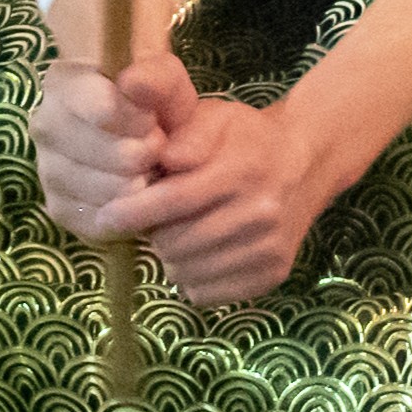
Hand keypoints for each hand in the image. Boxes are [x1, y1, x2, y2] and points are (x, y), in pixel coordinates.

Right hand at [32, 47, 193, 243]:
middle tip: (155, 147)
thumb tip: (131, 84)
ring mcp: (47, 169)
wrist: (145, 136)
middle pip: (103, 153)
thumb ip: (156, 76)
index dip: (140, 120)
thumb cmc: (152, 101)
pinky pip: (98, 221)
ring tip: (147, 169)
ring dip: (137, 184)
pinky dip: (125, 213)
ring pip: (103, 190)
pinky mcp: (57, 207)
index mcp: (63, 82)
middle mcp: (44, 124)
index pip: (104, 109)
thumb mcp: (166, 79)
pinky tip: (132, 192)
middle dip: (142, 154)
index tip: (153, 120)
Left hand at [133, 90, 336, 305]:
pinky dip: (193, 278)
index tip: (105, 217)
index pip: (174, 201)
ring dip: (172, 257)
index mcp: (242, 171)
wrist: (306, 163)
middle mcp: (260, 215)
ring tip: (180, 233)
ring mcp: (268, 250)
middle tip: (156, 219)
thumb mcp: (216, 117)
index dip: (133, 212)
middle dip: (154, 233)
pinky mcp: (272, 275)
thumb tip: (163, 159)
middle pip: (176, 244)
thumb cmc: (247, 138)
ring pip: (188, 273)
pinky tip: (201, 252)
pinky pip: (208, 294)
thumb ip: (187, 134)